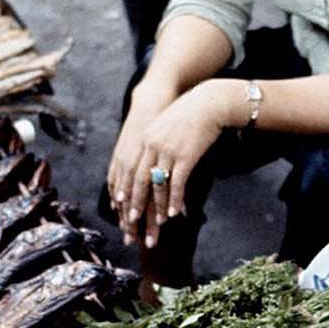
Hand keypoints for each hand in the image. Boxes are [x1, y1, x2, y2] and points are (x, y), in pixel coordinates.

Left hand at [107, 81, 231, 248]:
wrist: (208, 102)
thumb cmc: (188, 116)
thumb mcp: (164, 127)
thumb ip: (155, 145)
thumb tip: (153, 164)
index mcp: (144, 140)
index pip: (129, 171)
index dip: (124, 191)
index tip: (120, 208)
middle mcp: (151, 146)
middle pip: (139, 182)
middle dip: (135, 205)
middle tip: (132, 224)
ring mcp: (168, 151)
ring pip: (158, 185)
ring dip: (157, 207)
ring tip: (157, 224)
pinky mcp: (185, 155)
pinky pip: (176, 183)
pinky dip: (174, 200)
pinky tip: (174, 213)